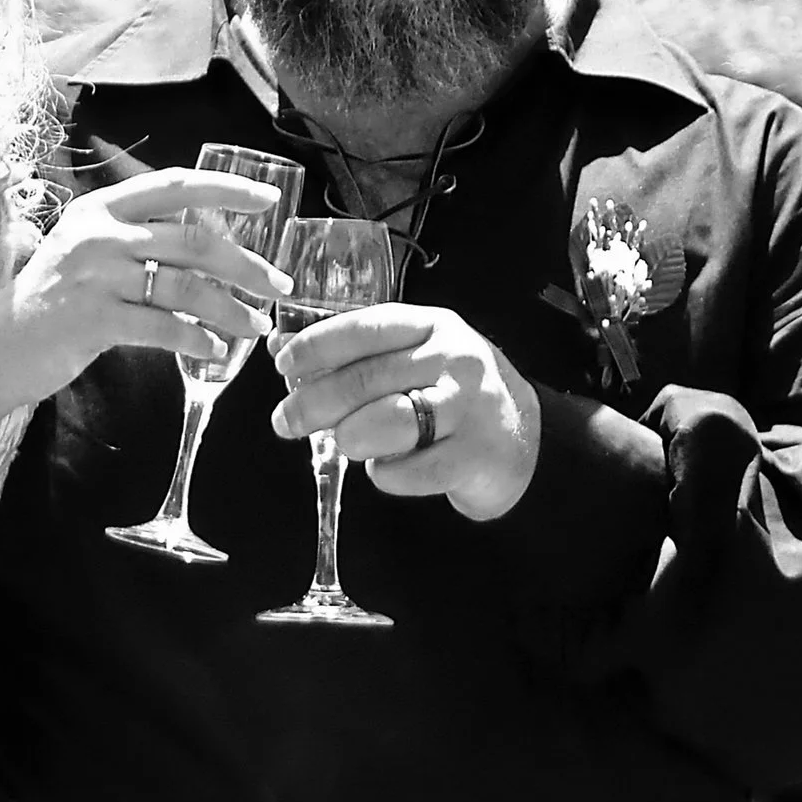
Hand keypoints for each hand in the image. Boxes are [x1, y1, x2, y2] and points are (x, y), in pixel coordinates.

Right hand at [0, 166, 293, 406]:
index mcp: (102, 207)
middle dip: (248, 266)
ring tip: (257, 327)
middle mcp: (99, 233)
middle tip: (281, 287)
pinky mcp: (92, 320)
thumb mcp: (88, 248)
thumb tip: (209, 241)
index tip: (270, 203)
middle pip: (194, 241)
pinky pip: (162, 327)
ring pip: (185, 288)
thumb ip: (137, 236)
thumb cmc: (52, 298)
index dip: (228, 189)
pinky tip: (214, 351)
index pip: (176, 185)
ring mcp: (94, 276)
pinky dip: (196, 340)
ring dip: (231, 310)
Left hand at [269, 303, 540, 520]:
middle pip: (369, 379)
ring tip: (342, 442)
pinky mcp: (476, 455)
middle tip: (284, 421)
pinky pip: (412, 470)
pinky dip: (387, 475)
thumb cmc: (452, 393)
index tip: (283, 365)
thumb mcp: (414, 357)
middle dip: (315, 402)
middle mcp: (454, 359)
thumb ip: (356, 353)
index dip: (319, 346)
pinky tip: (385, 469)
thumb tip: (279, 349)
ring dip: (351, 436)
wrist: (523, 438)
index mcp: (432, 326)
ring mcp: (469, 407)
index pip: (368, 327)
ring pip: (391, 421)